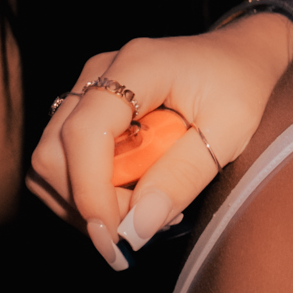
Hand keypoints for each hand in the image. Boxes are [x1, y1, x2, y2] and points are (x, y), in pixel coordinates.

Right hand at [27, 13, 292, 264]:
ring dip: (87, 201)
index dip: (90, 191)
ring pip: (50, 163)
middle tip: (145, 222)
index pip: (85, 133)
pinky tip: (133, 195)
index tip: (116, 236)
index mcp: (136, 67)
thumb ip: (184, 176)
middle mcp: (99, 74)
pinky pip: (63, 162)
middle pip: (54, 153)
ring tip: (145, 208)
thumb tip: (138, 225)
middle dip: (90, 203)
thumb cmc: (242, 86)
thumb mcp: (231, 131)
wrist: (241, 56)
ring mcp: (87, 90)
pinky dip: (88, 191)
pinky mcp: (86, 110)